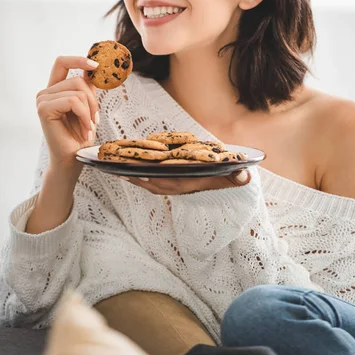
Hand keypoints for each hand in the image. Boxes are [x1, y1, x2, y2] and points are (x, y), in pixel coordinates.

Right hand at [36, 56, 99, 172]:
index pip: (62, 62)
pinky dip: (85, 116)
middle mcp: (45, 92)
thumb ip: (88, 88)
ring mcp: (42, 100)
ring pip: (78, 91)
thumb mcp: (88, 106)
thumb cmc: (79, 136)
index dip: (79, 59)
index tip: (97, 65)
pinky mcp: (44, 109)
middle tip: (95, 120)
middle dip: (93, 100)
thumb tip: (94, 68)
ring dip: (90, 111)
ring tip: (88, 127)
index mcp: (55, 89)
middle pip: (78, 79)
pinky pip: (74, 102)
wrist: (72, 160)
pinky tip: (84, 131)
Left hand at [120, 169, 251, 194]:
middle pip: (148, 182)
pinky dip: (136, 175)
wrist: (225, 184)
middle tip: (110, 166)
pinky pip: (148, 180)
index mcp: (186, 184)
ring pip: (146, 182)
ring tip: (111, 166)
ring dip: (130, 175)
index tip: (130, 171)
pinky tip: (124, 169)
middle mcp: (176, 187)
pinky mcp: (169, 183)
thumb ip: (236, 176)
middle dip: (130, 175)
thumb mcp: (231, 176)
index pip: (163, 182)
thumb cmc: (224, 176)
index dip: (146, 177)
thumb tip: (244, 175)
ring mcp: (171, 185)